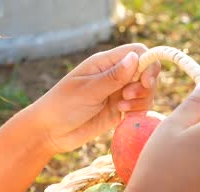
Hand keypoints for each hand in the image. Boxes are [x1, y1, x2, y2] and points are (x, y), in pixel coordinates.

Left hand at [29, 43, 159, 152]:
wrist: (50, 132)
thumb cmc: (62, 106)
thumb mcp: (88, 91)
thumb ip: (113, 77)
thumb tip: (135, 57)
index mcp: (105, 63)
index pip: (138, 52)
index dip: (149, 63)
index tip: (146, 81)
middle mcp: (115, 75)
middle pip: (147, 72)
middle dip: (145, 86)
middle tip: (127, 97)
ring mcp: (119, 92)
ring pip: (146, 91)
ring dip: (141, 100)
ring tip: (121, 108)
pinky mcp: (120, 109)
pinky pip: (140, 107)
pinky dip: (138, 111)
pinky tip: (123, 116)